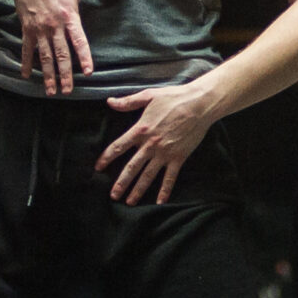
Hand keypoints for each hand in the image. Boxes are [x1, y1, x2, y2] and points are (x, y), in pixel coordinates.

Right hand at [11, 0, 127, 95]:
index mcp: (69, 16)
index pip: (79, 41)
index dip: (84, 57)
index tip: (89, 72)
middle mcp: (54, 26)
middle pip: (61, 55)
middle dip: (65, 74)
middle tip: (68, 91)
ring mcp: (40, 29)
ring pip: (44, 57)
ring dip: (48, 75)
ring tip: (51, 91)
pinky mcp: (27, 29)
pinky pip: (27, 49)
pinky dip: (26, 63)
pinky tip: (26, 76)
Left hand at [98, 82, 220, 203]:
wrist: (199, 104)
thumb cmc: (174, 97)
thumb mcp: (149, 95)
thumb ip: (128, 102)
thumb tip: (109, 102)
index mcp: (141, 129)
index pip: (118, 146)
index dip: (106, 157)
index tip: (98, 168)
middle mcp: (150, 145)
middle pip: (131, 167)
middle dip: (121, 183)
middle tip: (113, 195)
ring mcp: (165, 153)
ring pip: (148, 175)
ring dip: (138, 190)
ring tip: (129, 202)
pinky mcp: (178, 157)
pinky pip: (170, 177)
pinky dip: (165, 190)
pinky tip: (160, 202)